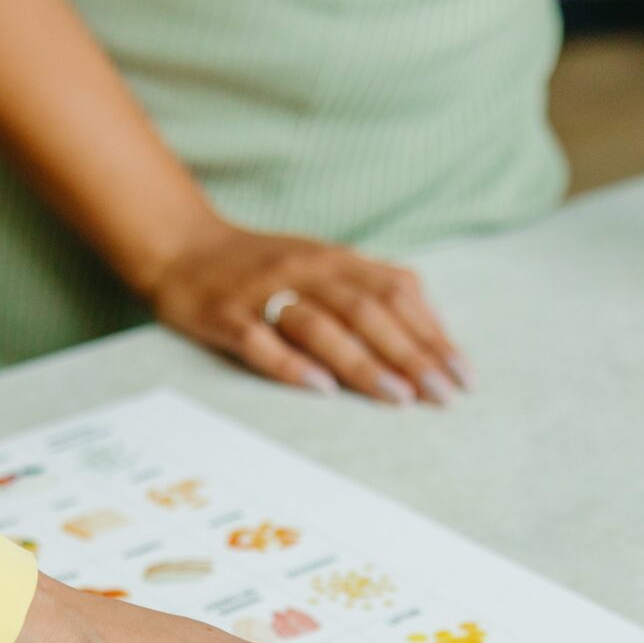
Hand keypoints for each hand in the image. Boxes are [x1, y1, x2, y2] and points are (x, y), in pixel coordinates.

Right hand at [142, 219, 471, 406]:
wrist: (181, 245)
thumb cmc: (261, 265)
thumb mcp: (321, 263)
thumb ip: (371, 288)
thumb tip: (431, 330)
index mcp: (334, 259)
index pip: (396, 294)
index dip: (432, 334)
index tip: (462, 373)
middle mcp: (305, 270)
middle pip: (367, 312)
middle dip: (411, 355)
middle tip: (443, 395)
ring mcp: (263, 293)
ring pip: (322, 327)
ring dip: (364, 363)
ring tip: (399, 397)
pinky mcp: (225, 316)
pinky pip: (260, 342)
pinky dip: (292, 366)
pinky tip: (322, 390)